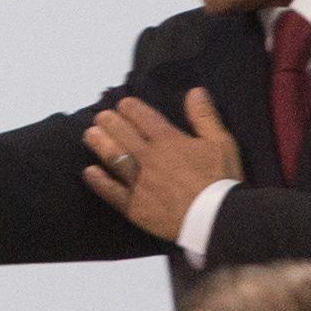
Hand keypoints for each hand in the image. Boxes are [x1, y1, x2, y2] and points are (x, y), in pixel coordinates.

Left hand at [83, 89, 243, 240]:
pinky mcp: (134, 206)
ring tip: (89, 134)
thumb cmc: (221, 179)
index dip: (130, 108)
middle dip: (110, 122)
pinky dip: (98, 181)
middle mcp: (148, 157)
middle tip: (100, 116)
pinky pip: (111, 191)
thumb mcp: (221, 142)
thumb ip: (204, 116)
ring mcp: (138, 182)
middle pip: (123, 134)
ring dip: (100, 143)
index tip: (122, 104)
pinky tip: (88, 172)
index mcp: (168, 140)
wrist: (216, 219)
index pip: (143, 117)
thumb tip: (194, 90)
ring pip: (113, 157)